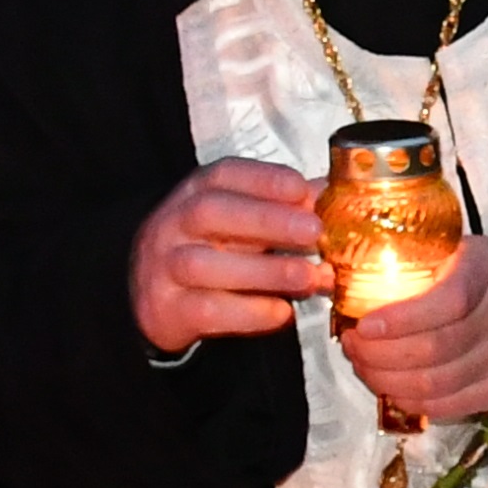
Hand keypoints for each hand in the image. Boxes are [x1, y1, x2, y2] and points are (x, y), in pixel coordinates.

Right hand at [134, 160, 328, 349]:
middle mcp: (172, 224)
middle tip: (314, 231)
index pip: (223, 175)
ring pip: (204, 264)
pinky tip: (282, 312)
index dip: (264, 179)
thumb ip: (282, 208)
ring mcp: (163, 267)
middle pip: (210, 212)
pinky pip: (205, 310)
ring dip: (264, 271)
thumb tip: (332, 196)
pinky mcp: (166, 310)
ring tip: (309, 277)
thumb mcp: (241, 221)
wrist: (155, 299)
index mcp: (194, 193)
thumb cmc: (211, 249)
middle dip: (265, 219)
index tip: (303, 189)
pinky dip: (248, 312)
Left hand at [337, 232, 487, 426]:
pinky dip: (410, 402)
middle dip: (377, 355)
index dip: (400, 320)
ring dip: (386, 381)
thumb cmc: (478, 270)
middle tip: (351, 346)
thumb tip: (340, 276)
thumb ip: (411, 260)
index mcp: (485, 275)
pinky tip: (390, 388)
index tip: (363, 325)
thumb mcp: (453, 248)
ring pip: (433, 385)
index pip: (446, 303)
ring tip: (363, 366)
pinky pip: (447, 407)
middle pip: (431, 352)